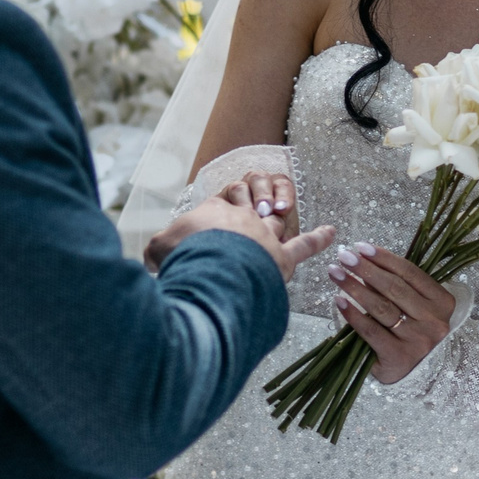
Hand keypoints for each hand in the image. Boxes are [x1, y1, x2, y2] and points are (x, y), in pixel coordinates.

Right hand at [145, 179, 334, 279]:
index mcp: (213, 213)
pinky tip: (331, 232)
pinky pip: (304, 245)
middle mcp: (242, 218)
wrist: (209, 269)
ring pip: (275, 222)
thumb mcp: (158, 250)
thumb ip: (155, 253)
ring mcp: (264, 236)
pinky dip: (319, 239)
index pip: (219, 208)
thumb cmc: (183, 257)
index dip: (216, 217)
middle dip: (248, 214)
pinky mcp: (281, 257)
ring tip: (281, 216)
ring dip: (278, 220)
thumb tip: (147, 262)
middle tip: (243, 224)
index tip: (208, 231)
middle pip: (250, 209)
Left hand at [327, 243, 456, 384]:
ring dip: (355, 287)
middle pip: (394, 288)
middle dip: (366, 269)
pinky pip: (371, 331)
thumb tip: (364, 261)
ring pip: (381, 307)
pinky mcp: (398, 357)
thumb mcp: (416, 306)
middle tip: (343, 255)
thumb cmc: (415, 331)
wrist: (422, 374)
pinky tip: (339, 301)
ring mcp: (417, 340)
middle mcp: (434, 321)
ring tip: (336, 273)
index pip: (410, 273)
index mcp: (442, 302)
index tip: (361, 247)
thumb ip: (398, 286)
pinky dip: (353, 314)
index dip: (384, 258)